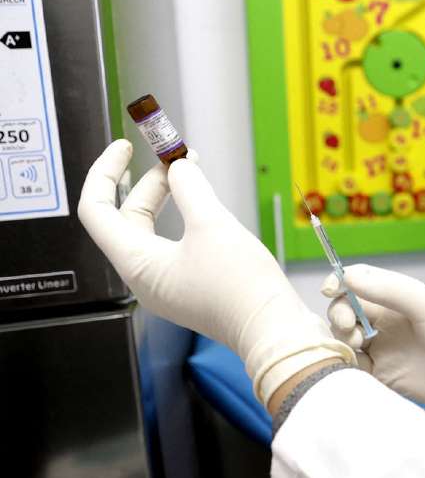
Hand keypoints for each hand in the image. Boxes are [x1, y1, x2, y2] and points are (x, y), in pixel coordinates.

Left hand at [78, 140, 353, 405]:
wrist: (272, 328)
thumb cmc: (240, 287)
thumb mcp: (212, 225)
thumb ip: (190, 188)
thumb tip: (179, 166)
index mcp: (136, 264)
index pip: (98, 210)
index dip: (106, 173)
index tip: (125, 148)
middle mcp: (144, 276)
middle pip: (127, 218)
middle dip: (148, 182)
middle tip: (173, 156)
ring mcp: (167, 284)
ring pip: (153, 230)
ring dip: (168, 198)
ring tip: (190, 172)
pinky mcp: (190, 287)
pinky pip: (174, 244)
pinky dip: (184, 218)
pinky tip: (204, 204)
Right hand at [324, 265, 424, 436]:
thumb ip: (389, 291)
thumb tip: (345, 277)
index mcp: (398, 297)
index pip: (356, 281)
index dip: (338, 283)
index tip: (329, 290)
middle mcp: (387, 320)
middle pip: (345, 309)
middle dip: (339, 313)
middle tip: (351, 327)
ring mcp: (384, 348)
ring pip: (345, 338)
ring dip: (342, 338)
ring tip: (361, 345)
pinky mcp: (384, 376)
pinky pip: (353, 366)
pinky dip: (346, 364)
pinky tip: (356, 365)